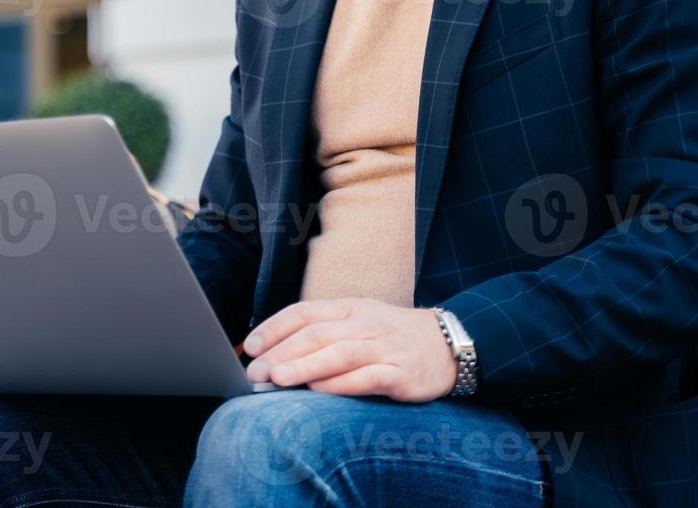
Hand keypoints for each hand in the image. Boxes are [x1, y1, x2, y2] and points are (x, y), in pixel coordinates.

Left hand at [242, 298, 456, 401]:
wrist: (448, 344)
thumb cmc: (390, 337)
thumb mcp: (357, 322)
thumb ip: (322, 334)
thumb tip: (274, 355)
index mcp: (349, 307)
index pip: (304, 312)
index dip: (274, 328)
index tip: (250, 346)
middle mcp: (365, 323)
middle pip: (316, 334)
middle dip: (281, 352)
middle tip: (255, 371)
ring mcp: (384, 347)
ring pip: (339, 353)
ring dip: (305, 366)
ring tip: (278, 378)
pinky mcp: (402, 373)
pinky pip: (368, 377)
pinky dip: (341, 384)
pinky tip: (319, 391)